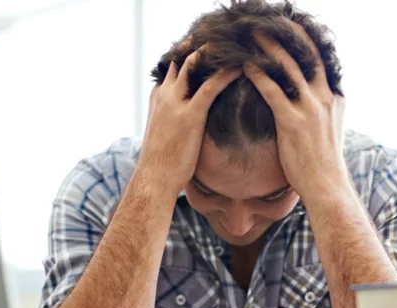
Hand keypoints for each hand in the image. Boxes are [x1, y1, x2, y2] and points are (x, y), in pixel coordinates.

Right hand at [137, 48, 240, 197]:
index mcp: (158, 98)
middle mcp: (165, 95)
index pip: (173, 66)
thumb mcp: (163, 135)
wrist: (155, 179)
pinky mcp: (190, 115)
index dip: (189, 54)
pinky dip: (227, 72)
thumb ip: (173, 120)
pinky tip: (242, 67)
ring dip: (215, 52)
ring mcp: (176, 103)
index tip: (209, 49)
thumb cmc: (162, 163)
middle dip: (202, 45)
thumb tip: (185, 123)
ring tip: (235, 44)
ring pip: (195, 64)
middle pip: (182, 57)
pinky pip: (211, 85)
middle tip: (225, 38)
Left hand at [243, 27, 347, 198]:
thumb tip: (316, 100)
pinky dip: (258, 75)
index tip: (290, 26)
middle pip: (305, 55)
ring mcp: (310, 109)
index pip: (320, 59)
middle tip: (267, 22)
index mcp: (334, 98)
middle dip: (285, 35)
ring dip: (268, 48)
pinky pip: (272, 91)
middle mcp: (324, 98)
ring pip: (288, 67)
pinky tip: (244, 65)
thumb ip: (323, 110)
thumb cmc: (323, 162)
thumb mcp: (330, 129)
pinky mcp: (292, 122)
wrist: (327, 186)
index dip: (304, 40)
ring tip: (252, 34)